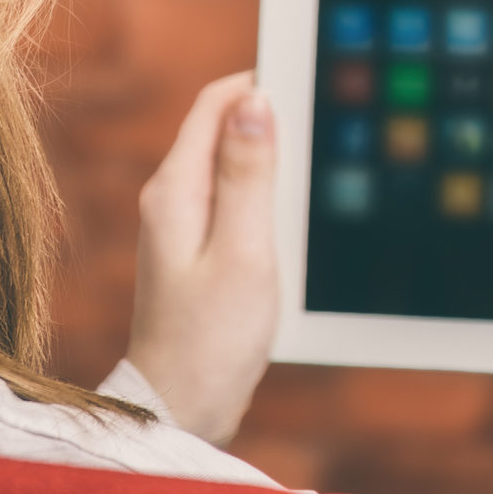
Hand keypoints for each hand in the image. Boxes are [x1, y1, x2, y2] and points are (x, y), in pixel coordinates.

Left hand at [124, 73, 280, 444]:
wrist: (180, 410)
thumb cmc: (211, 341)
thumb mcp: (244, 250)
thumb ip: (249, 174)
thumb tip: (255, 101)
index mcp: (175, 190)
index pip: (215, 103)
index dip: (262, 83)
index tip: (311, 84)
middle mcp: (170, 200)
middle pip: (222, 128)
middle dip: (270, 119)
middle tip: (322, 132)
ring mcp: (180, 226)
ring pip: (229, 165)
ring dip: (269, 161)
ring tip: (310, 179)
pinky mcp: (196, 252)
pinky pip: (232, 201)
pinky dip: (262, 196)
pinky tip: (289, 219)